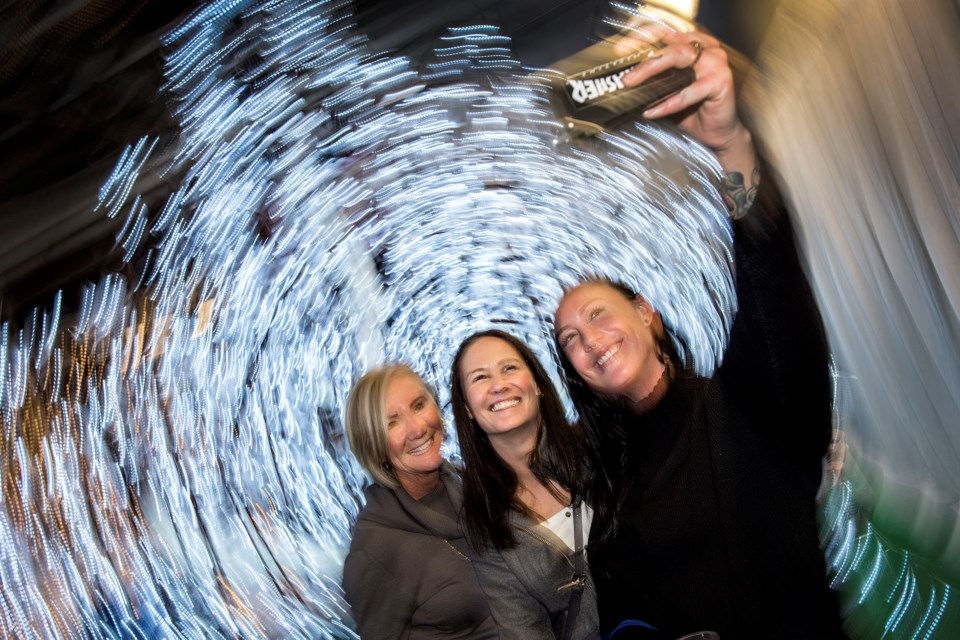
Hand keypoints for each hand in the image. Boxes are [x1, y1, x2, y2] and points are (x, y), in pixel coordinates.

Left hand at [613, 25, 754, 180]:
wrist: (716, 133)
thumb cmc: (692, 110)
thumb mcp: (668, 91)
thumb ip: (653, 80)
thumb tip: (623, 79)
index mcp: (692, 44)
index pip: (665, 32)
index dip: (641, 37)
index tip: (620, 50)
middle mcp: (705, 47)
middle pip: (669, 45)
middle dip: (643, 60)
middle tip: (625, 77)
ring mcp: (715, 61)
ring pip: (678, 58)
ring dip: (651, 72)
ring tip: (632, 86)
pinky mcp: (721, 81)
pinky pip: (688, 91)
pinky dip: (667, 103)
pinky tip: (651, 112)